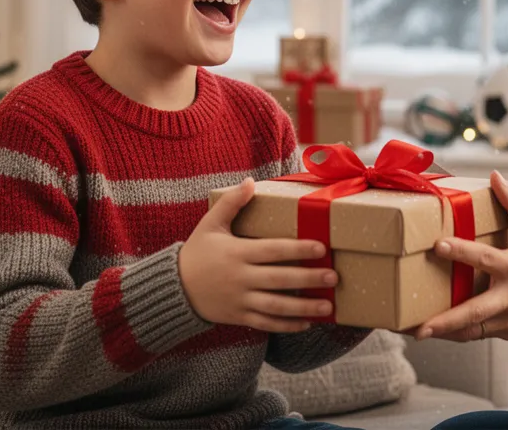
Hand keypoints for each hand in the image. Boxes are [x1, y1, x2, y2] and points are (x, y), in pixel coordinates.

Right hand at [178, 178, 336, 332]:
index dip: (297, 249)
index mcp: (237, 253)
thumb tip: (250, 180)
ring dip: (304, 307)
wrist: (174, 288)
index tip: (321, 248)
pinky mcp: (239, 317)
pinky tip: (307, 323)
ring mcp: (240, 300)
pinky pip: (266, 324)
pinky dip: (287, 326)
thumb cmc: (197, 252)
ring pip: (276, 306)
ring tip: (328, 305)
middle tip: (333, 277)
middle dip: (308, 279)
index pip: (273, 250)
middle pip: (280, 279)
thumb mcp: (210, 224)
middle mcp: (240, 278)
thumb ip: (232, 203)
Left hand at [415, 171, 507, 342]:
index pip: (485, 259)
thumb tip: (496, 177)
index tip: (438, 245)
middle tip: (419, 327)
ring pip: (473, 331)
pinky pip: (481, 334)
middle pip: (474, 312)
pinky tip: (441, 330)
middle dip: (446, 321)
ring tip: (417, 331)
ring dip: (446, 332)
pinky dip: (461, 333)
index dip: (461, 252)